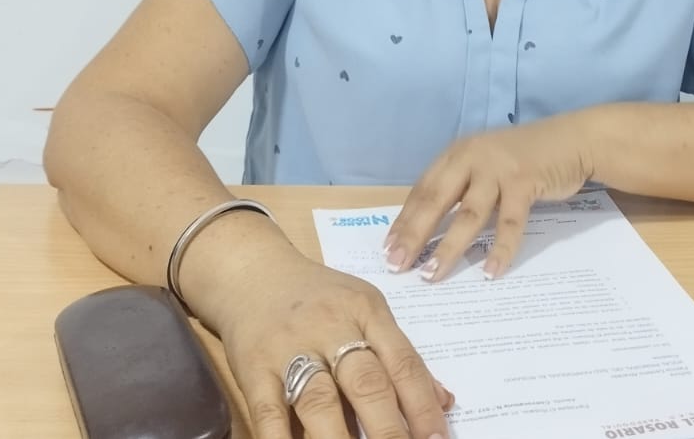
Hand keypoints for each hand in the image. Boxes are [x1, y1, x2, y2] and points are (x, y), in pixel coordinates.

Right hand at [213, 246, 454, 438]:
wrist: (250, 270)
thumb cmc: (316, 295)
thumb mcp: (364, 308)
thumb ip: (399, 355)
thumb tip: (443, 402)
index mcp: (366, 311)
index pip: (402, 363)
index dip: (422, 406)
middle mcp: (330, 328)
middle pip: (366, 383)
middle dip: (389, 429)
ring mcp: (289, 350)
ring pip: (320, 401)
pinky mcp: (253, 369)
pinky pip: (269, 413)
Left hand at [383, 115, 594, 281]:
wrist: (571, 140)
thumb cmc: (524, 158)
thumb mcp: (485, 165)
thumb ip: (461, 187)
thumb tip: (428, 228)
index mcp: (456, 155)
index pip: (422, 191)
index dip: (404, 221)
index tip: (388, 250)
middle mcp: (472, 158)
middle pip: (436, 202)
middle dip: (414, 236)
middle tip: (397, 266)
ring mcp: (498, 170)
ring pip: (468, 215)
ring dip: (448, 247)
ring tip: (432, 275)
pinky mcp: (525, 182)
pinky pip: (510, 223)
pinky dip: (500, 250)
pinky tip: (490, 272)